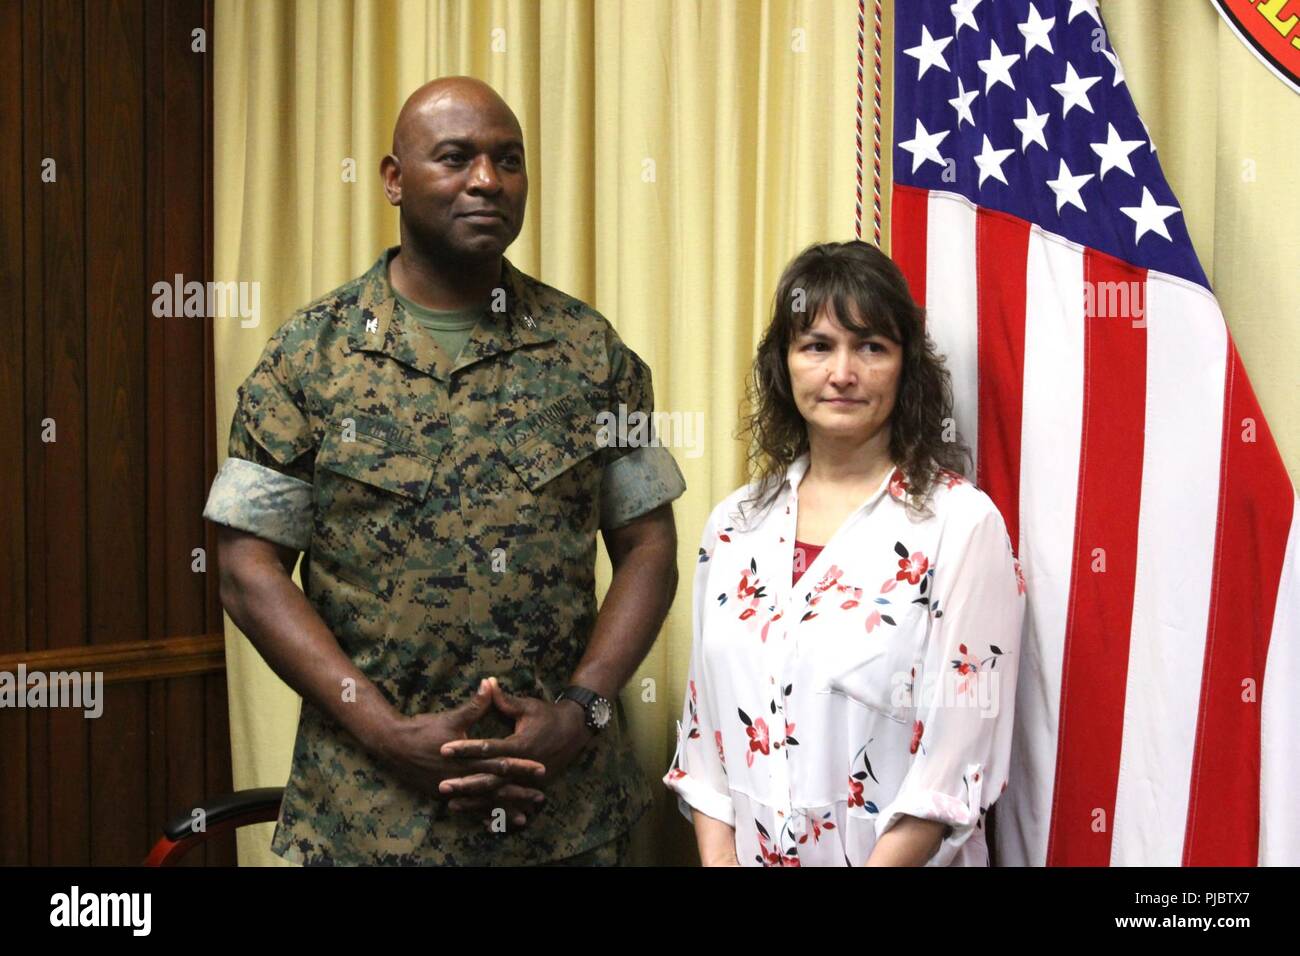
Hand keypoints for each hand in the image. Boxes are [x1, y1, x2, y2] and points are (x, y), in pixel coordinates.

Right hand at [371, 679, 548, 825]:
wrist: (393, 746)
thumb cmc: (423, 730)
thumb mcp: (452, 717)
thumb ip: (476, 704)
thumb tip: (491, 682)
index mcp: (467, 759)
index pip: (501, 763)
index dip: (522, 767)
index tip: (541, 769)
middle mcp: (462, 778)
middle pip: (496, 788)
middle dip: (519, 793)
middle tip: (541, 798)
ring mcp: (452, 790)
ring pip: (483, 803)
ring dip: (504, 809)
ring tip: (524, 818)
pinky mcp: (443, 795)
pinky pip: (467, 808)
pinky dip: (482, 815)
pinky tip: (493, 824)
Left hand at [439, 677, 594, 821]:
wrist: (575, 730)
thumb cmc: (548, 716)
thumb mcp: (527, 706)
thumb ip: (504, 700)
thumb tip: (487, 682)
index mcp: (521, 744)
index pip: (488, 748)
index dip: (466, 748)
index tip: (444, 749)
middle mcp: (525, 766)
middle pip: (491, 778)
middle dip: (466, 783)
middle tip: (443, 786)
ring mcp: (531, 781)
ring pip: (499, 795)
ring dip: (476, 801)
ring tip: (452, 804)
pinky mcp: (535, 788)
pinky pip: (514, 804)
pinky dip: (499, 814)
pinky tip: (482, 822)